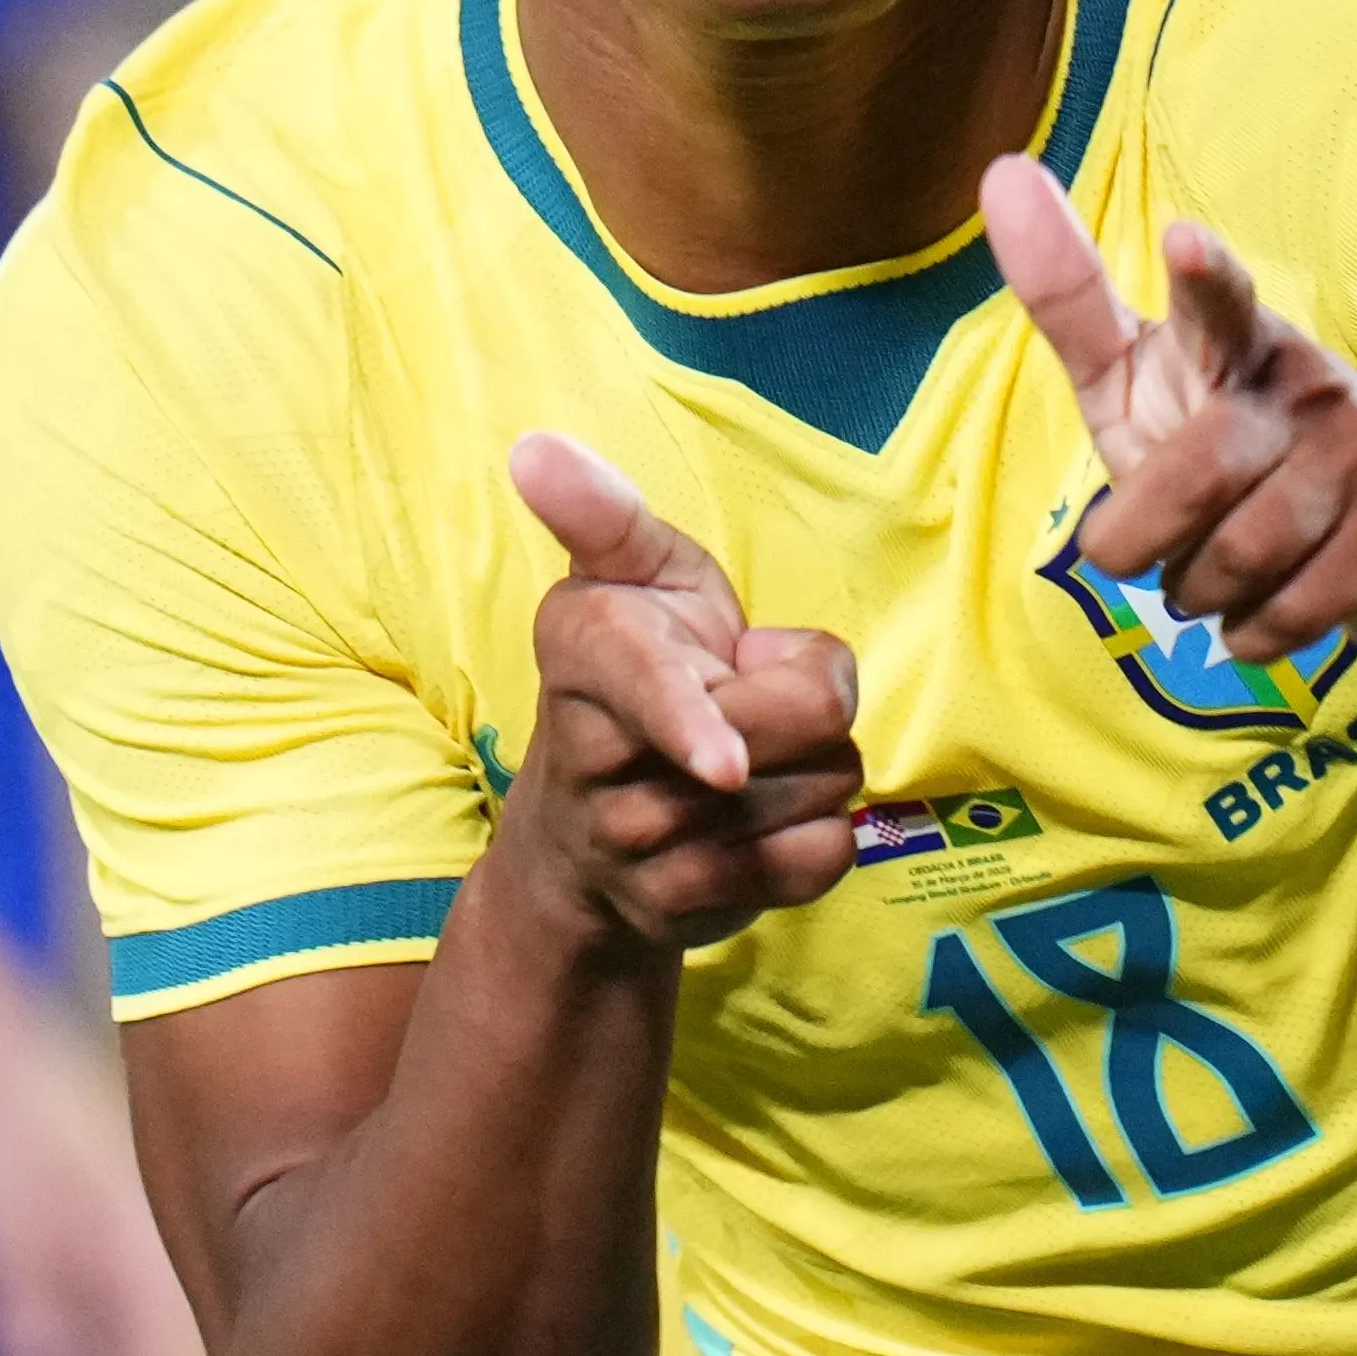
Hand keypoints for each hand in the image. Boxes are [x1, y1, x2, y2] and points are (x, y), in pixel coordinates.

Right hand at [500, 435, 863, 949]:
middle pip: (794, 727)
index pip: (645, 685)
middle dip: (809, 701)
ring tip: (750, 758)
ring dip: (814, 770)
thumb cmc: (639, 669)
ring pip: (815, 794)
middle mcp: (594, 757)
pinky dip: (820, 839)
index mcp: (583, 650)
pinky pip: (816, 862)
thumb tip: (535, 449)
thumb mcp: (626, 573)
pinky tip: (767, 822)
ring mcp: (635, 843)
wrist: (585, 838)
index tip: (723, 766)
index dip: (688, 721)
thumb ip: (601, 512)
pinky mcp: (682, 906)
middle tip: (754, 692)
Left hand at [982, 155, 1356, 665]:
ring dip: (1198, 593)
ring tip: (1210, 578)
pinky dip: (1251, 634)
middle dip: (1141, 538)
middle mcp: (1305, 385)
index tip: (1182, 242)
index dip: (1201, 277)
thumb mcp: (1144, 373)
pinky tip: (1258, 615)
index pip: (1215, 300)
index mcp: (1235, 339)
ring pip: (1239, 557)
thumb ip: (1071, 298)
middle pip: (1196, 475)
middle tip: (1134, 553)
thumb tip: (1000, 172)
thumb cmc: (1239, 443)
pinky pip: (1292, 610)